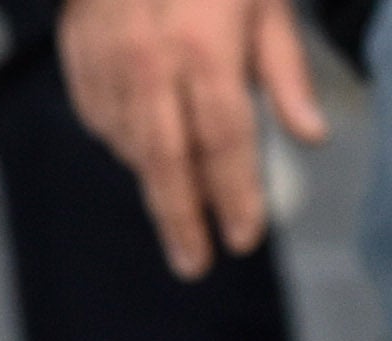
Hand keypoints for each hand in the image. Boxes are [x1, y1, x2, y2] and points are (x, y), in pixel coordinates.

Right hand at [61, 0, 327, 279]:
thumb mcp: (266, 1)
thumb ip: (283, 69)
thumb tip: (312, 138)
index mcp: (205, 49)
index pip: (223, 142)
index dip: (235, 196)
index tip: (243, 239)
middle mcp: (151, 64)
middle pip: (166, 164)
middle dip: (183, 219)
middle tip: (195, 264)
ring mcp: (108, 66)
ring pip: (131, 146)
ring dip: (158, 178)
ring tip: (180, 195)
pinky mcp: (79, 63)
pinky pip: (103, 121)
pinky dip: (127, 140)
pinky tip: (147, 140)